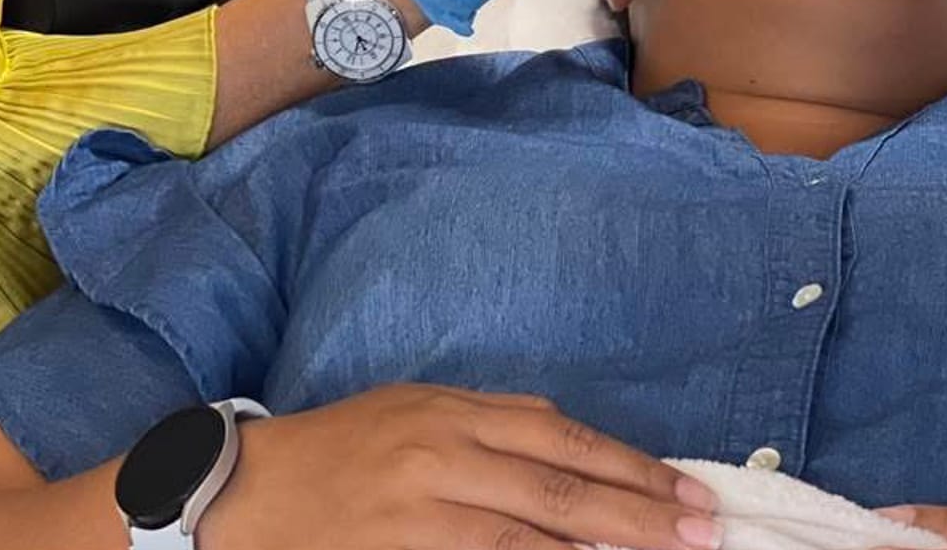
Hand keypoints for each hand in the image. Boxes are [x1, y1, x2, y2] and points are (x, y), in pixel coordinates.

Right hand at [206, 383, 720, 549]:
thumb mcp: (417, 411)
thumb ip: (493, 424)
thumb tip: (575, 444)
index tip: (689, 494)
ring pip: (529, 544)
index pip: (562, 439)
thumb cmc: (340, 452)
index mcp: (450, 413)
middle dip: (639, 516)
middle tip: (701, 534)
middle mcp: (441, 460)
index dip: (631, 468)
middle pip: (559, 492)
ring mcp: (420, 521)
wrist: (245, 498)